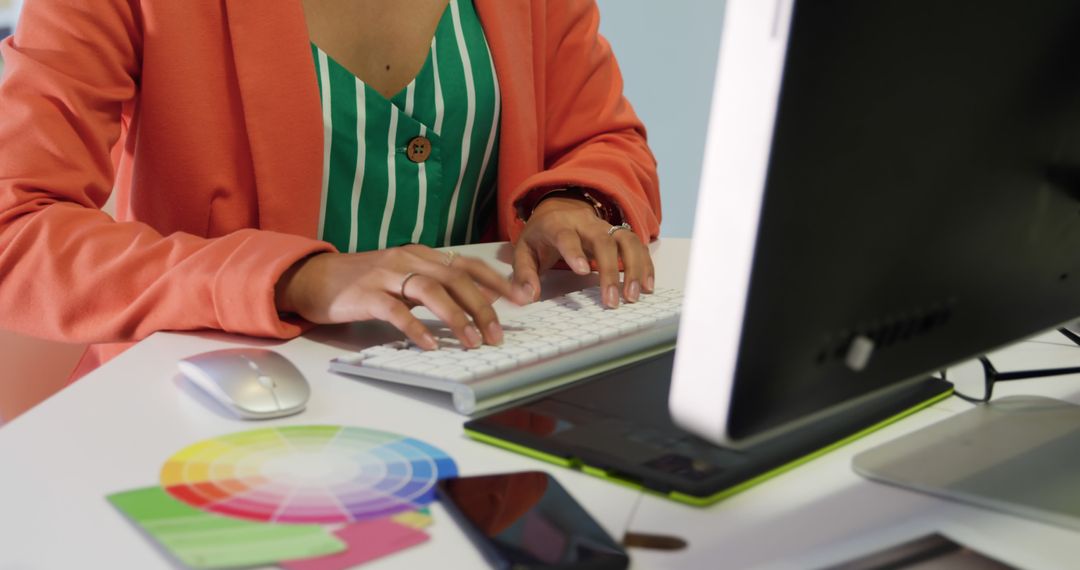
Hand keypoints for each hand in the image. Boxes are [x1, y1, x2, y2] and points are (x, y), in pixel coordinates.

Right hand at [275, 245, 530, 349]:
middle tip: (499, 334)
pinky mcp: (364, 295)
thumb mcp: (404, 277)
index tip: (522, 299)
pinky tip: (430, 345)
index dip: (497, 281)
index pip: (467, 264)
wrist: (312, 278)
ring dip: (456, 317)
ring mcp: (385, 275)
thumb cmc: (362, 282)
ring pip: (430, 290)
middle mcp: (407, 259)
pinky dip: (416, 328)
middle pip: (455, 278)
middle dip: (482, 307)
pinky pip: (395, 311)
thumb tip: (479, 301)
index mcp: (420, 255)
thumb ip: (436, 285)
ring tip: (472, 342)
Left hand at [512, 197, 654, 307]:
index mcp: (557, 225)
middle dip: (610, 271)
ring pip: (626, 240)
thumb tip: (528, 297)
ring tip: (634, 295)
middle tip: (612, 300)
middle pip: (603, 241)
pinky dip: (645, 264)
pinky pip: (637, 245)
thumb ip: (524, 275)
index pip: (567, 235)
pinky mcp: (618, 234)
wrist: (557, 210)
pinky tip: (647, 285)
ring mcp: (605, 227)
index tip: (582, 271)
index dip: (575, 252)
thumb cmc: (541, 235)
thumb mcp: (523, 251)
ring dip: (634, 267)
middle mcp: (585, 223)